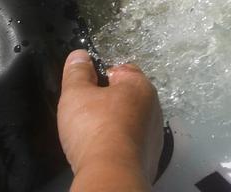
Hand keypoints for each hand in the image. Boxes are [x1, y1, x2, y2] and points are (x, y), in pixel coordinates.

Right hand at [58, 50, 162, 191]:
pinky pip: (132, 144)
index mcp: (139, 85)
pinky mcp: (150, 156)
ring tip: (93, 135)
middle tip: (87, 113)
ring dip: (115, 125)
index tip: (87, 86)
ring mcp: (154, 133)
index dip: (101, 77)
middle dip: (107, 102)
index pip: (122, 70)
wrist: (111, 173)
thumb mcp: (75, 93)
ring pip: (131, 122)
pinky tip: (104, 151)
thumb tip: (79, 56)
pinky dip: (119, 146)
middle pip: (127, 97)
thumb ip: (76, 72)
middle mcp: (153, 106)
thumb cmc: (95, 130)